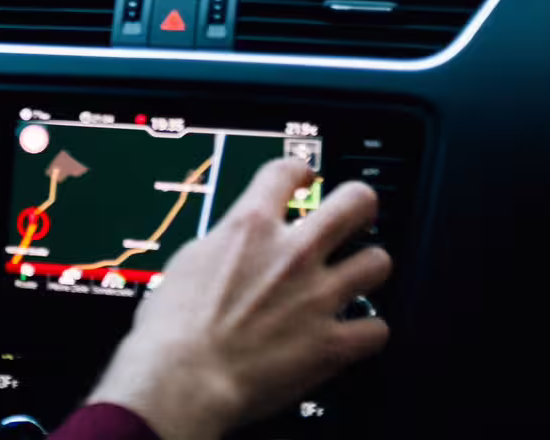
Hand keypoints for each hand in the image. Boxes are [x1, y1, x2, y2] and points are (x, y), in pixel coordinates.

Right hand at [86, 158, 391, 439]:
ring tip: (357, 276)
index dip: (300, 170)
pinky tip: (356, 331)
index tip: (304, 178)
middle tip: (355, 214)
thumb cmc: (171, 328)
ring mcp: (318, 297)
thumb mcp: (187, 262)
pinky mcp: (332, 344)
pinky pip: (377, 329)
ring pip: (377, 262)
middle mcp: (292, 254)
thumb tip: (234, 243)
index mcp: (250, 227)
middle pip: (354, 203)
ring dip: (367, 268)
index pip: (287, 171)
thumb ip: (224, 245)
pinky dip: (368, 330)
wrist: (183, 379)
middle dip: (360, 204)